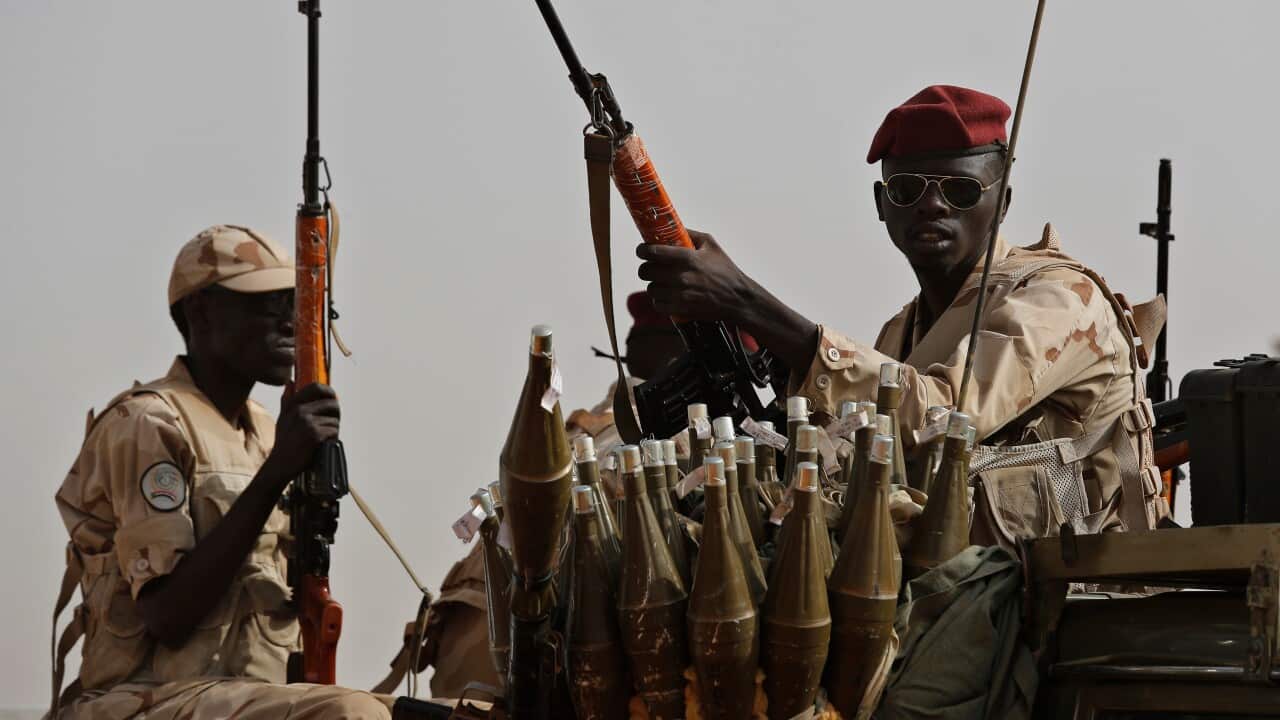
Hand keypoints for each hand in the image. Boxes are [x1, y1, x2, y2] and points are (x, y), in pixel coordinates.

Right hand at [265, 383, 339, 481]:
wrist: (281, 464)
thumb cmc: (284, 443)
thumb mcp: (282, 418)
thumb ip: (287, 401)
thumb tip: (290, 383)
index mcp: (293, 405)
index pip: (316, 387)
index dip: (329, 391)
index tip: (333, 398)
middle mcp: (300, 411)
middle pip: (332, 404)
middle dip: (336, 414)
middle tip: (332, 423)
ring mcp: (308, 423)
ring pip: (335, 420)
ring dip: (334, 430)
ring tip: (324, 438)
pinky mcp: (315, 435)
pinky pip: (334, 431)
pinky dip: (332, 438)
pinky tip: (324, 444)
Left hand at [637, 229, 757, 323]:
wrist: (738, 299)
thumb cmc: (725, 270)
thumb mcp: (711, 245)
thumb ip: (691, 234)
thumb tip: (672, 227)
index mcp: (688, 258)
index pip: (653, 252)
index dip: (642, 250)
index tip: (642, 250)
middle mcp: (682, 276)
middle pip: (646, 271)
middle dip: (645, 268)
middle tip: (650, 267)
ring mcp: (680, 294)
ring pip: (650, 288)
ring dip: (653, 285)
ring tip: (662, 283)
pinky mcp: (681, 309)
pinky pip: (657, 304)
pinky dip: (659, 300)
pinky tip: (667, 296)